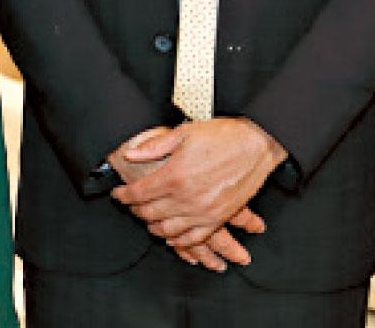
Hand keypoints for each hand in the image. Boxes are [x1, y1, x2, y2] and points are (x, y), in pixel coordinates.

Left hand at [112, 118, 285, 252]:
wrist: (256, 145)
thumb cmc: (223, 136)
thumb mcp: (184, 133)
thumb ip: (154, 146)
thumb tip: (130, 154)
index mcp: (174, 175)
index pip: (139, 193)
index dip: (124, 195)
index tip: (118, 193)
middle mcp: (186, 198)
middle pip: (150, 213)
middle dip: (136, 210)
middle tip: (132, 205)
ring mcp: (202, 212)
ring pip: (167, 230)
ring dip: (153, 227)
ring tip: (148, 219)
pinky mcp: (217, 219)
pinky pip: (192, 239)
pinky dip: (178, 241)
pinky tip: (172, 237)